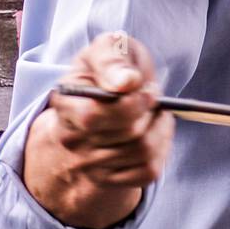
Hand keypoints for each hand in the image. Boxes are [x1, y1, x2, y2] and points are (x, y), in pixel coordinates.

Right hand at [23, 31, 173, 228]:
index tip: (147, 88)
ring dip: (160, 125)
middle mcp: (71, 140)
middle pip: (127, 134)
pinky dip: (163, 146)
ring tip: (155, 109)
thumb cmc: (108, 70)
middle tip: (152, 93)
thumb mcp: (107, 48)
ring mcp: (90, 164)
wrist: (103, 101)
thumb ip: (112, 59)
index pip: (92, 118)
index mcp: (66, 104)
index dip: (128, 105)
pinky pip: (149, 170)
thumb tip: (127, 82)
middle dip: (150, 110)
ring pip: (142, 151)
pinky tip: (157, 129)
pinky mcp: (112, 179)